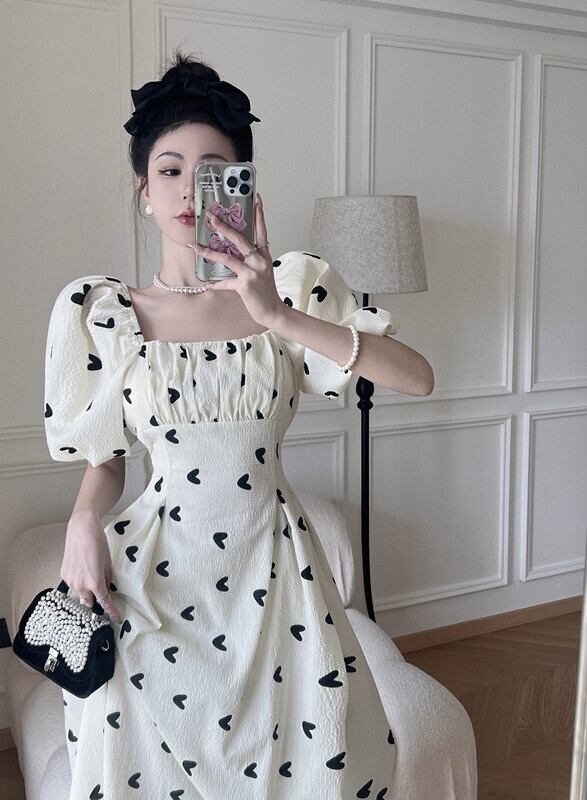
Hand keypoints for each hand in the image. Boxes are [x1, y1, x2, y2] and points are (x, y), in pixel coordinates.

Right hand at [61, 510, 123, 622]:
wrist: (81, 529)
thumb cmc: (97, 542)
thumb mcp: (108, 562)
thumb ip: (107, 578)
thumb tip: (106, 587)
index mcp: (95, 583)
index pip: (104, 603)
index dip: (112, 612)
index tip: (117, 618)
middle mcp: (81, 585)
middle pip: (89, 602)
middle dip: (95, 601)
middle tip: (101, 593)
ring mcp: (70, 580)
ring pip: (80, 594)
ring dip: (86, 592)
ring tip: (91, 576)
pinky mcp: (64, 574)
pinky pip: (72, 585)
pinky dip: (78, 583)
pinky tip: (82, 570)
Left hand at [189, 193, 283, 326]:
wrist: (273, 311)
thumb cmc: (266, 291)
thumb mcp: (262, 271)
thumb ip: (250, 260)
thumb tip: (231, 252)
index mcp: (264, 255)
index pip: (262, 231)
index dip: (259, 214)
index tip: (256, 198)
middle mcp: (259, 261)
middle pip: (240, 239)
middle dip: (223, 227)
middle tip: (211, 216)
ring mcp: (252, 273)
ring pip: (227, 258)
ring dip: (208, 252)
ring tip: (195, 246)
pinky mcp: (244, 286)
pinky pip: (225, 283)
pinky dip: (215, 284)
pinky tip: (206, 284)